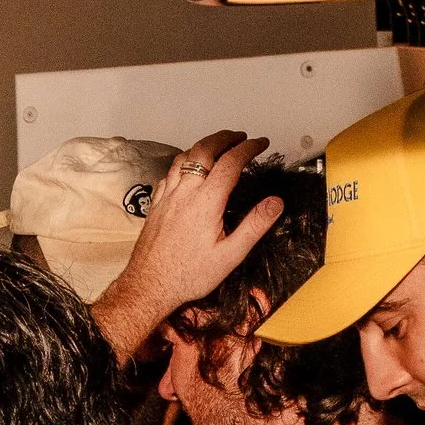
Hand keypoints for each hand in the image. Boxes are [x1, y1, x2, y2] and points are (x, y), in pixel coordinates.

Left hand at [91, 132, 281, 359]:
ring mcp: (167, 197)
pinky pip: (168, 174)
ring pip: (183, 158)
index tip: (261, 143)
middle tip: (240, 137)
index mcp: (206, 202)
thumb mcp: (230, 255)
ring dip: (202, 146)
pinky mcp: (155, 206)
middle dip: (224, 138)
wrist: (148, 287)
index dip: (249, 148)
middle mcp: (184, 193)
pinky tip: (186, 170)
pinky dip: (182, 163)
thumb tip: (275, 203)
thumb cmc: (187, 275)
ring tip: (216, 146)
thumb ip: (254, 226)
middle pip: (204, 150)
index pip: (231, 162)